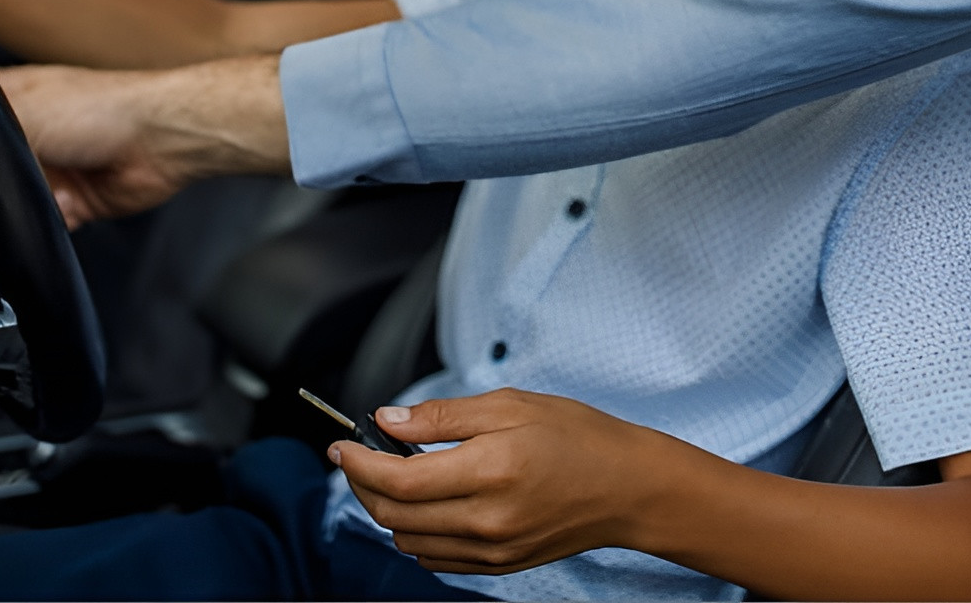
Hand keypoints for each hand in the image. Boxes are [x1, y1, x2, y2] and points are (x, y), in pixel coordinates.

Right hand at [0, 54, 291, 227]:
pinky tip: (47, 210)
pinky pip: (39, 225)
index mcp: (13, 98)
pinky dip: (40, 225)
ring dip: (14, 202)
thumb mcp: (23, 108)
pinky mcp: (69, 203)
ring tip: (27, 190)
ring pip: (8, 199)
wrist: (157, 143)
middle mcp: (30, 133)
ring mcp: (49, 170)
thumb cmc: (103, 108)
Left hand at [334, 390, 696, 573]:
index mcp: (489, 471)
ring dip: (387, 509)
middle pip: (392, 513)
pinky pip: (433, 558)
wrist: (627, 488)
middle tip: (359, 456)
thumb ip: (444, 416)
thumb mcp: (511, 405)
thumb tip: (388, 421)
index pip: (398, 477)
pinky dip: (416, 532)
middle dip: (363, 484)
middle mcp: (486, 520)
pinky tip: (428, 503)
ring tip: (397, 475)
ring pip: (406, 539)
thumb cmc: (578, 437)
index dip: (359, 461)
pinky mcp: (497, 566)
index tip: (343, 445)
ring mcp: (491, 550)